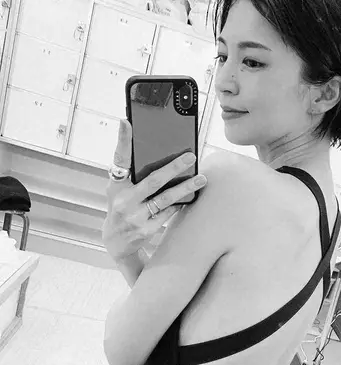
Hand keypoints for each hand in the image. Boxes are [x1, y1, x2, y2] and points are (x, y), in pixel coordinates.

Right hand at [102, 119, 205, 261]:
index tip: (126, 122)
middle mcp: (123, 200)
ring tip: (202, 179)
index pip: (119, 159)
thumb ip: (133, 173)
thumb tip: (159, 152)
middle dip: (173, 167)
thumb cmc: (122, 207)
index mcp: (116, 185)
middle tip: (191, 156)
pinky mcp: (146, 230)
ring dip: (186, 188)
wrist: (116, 242)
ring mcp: (135, 217)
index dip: (122, 140)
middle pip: (152, 180)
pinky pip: (169, 213)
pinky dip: (180, 203)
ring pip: (166, 199)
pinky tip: (190, 196)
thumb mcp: (120, 189)